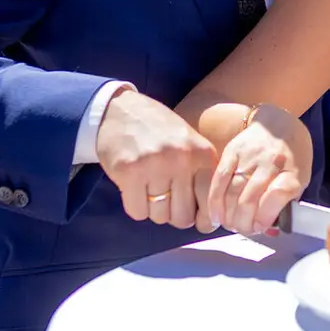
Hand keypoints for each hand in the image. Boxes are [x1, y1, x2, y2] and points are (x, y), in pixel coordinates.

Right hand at [95, 89, 219, 231]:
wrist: (119, 110)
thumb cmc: (158, 131)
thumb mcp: (190, 144)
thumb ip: (202, 175)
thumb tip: (210, 220)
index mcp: (202, 153)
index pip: (209, 202)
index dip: (204, 218)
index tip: (197, 219)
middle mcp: (181, 159)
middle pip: (183, 217)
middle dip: (174, 214)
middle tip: (167, 199)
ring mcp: (154, 165)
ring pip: (159, 216)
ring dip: (153, 210)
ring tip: (149, 188)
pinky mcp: (128, 171)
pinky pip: (137, 212)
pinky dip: (135, 206)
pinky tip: (134, 187)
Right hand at [206, 106, 307, 236]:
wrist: (280, 123)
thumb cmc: (292, 158)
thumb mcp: (300, 180)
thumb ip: (286, 204)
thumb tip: (269, 230)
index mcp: (293, 172)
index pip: (277, 196)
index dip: (264, 217)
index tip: (259, 228)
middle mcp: (272, 162)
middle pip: (249, 199)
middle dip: (243, 223)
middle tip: (242, 229)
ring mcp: (250, 156)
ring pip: (232, 192)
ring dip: (228, 215)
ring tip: (230, 224)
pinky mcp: (232, 151)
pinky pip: (219, 179)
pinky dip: (214, 200)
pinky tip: (215, 214)